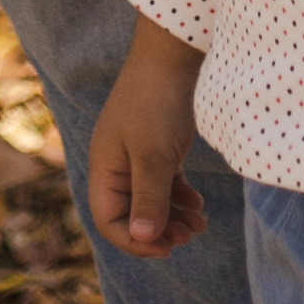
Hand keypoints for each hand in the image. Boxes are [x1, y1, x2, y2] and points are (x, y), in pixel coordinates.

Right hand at [87, 18, 207, 258]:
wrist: (171, 56)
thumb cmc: (157, 104)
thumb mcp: (153, 156)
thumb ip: (148, 198)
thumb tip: (142, 239)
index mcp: (104, 168)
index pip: (109, 221)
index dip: (135, 241)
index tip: (167, 247)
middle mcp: (116, 165)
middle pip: (131, 215)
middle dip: (159, 231)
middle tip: (188, 237)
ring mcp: (135, 155)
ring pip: (150, 200)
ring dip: (173, 217)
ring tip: (199, 225)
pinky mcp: (155, 146)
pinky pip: (163, 183)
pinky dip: (179, 197)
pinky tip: (198, 204)